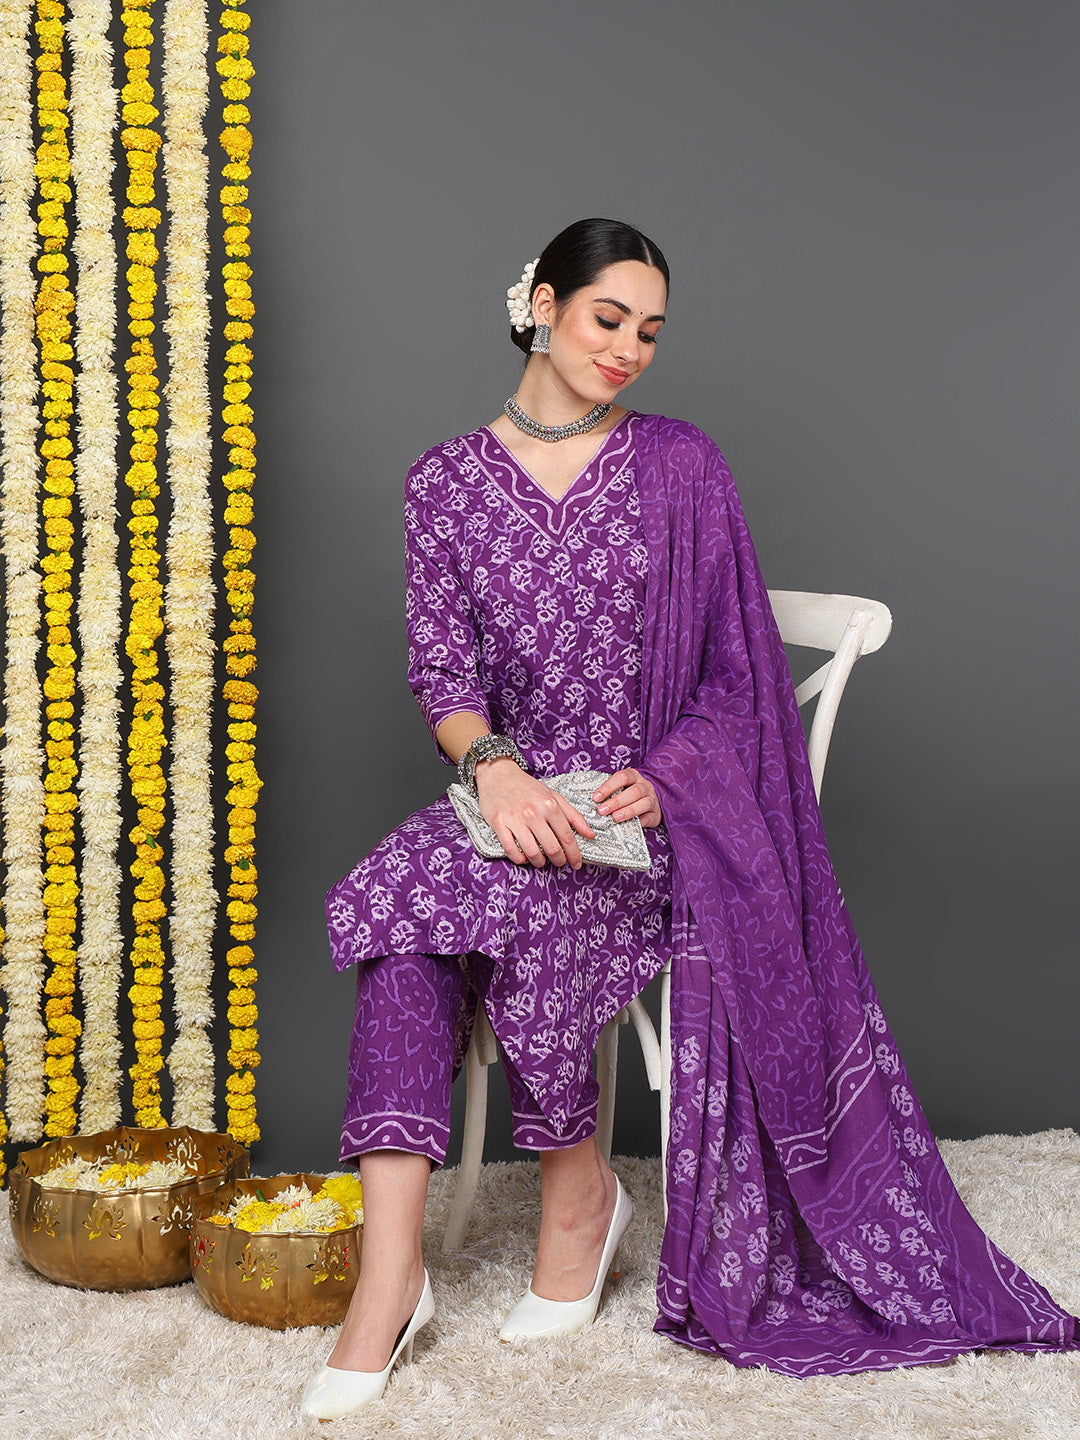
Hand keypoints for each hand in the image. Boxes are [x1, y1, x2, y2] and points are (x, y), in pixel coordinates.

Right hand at [475, 757, 595, 868]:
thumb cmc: (528, 786)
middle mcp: (533, 812)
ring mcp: (515, 818)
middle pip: (552, 848)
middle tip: (559, 863)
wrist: (498, 774)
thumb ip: (574, 816)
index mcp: (550, 805)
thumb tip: (591, 834)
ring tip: (541, 861)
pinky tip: (524, 857)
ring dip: (539, 862)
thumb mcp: (554, 796)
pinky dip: (519, 859)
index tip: (576, 864)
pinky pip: (511, 850)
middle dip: (559, 861)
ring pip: (532, 852)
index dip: (574, 854)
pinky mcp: (499, 823)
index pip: (567, 836)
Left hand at [592, 768, 662, 828]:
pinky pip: (648, 818)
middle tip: (601, 811)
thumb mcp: (621, 787)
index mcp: (634, 776)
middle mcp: (645, 786)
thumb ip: (609, 792)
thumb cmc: (629, 794)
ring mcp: (652, 800)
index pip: (622, 777)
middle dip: (616, 802)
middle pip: (634, 791)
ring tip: (614, 818)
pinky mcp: (656, 814)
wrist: (651, 803)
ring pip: (644, 803)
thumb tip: (591, 801)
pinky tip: (627, 826)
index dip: (608, 787)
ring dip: (628, 811)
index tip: (595, 798)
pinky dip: (638, 822)